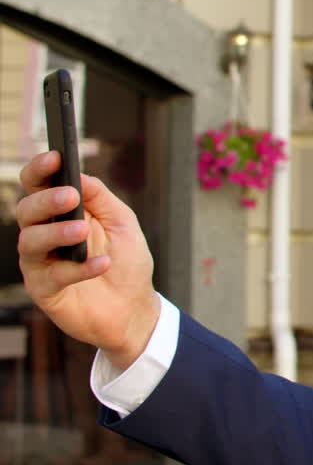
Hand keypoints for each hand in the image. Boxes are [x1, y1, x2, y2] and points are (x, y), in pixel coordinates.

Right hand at [14, 151, 158, 369]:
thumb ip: (100, 197)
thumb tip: (79, 176)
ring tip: (82, 231)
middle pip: (26, 210)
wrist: (134, 307)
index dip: (40, 169)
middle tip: (70, 197)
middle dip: (46, 200)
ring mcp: (41, 263)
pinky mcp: (44, 290)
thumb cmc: (126, 261)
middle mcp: (44, 234)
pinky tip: (101, 263)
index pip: (38, 185)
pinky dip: (79, 268)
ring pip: (30, 241)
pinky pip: (53, 275)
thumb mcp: (121, 222)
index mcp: (60, 212)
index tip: (55, 158)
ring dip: (57, 232)